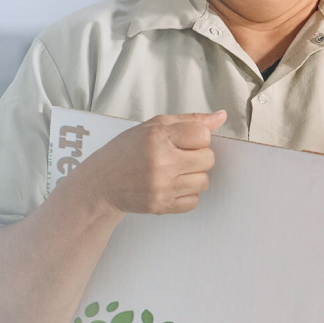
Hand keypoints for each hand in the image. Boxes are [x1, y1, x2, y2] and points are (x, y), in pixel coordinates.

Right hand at [67, 111, 226, 216]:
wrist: (102, 182)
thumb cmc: (126, 151)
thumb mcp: (153, 126)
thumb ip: (189, 120)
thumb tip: (221, 117)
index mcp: (157, 136)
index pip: (203, 135)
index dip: (197, 138)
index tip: (184, 141)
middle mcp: (160, 161)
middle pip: (208, 159)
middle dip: (197, 157)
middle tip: (178, 156)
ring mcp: (161, 186)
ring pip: (204, 181)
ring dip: (193, 176)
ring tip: (175, 172)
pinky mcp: (161, 205)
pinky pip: (194, 201)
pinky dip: (186, 194)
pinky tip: (171, 186)